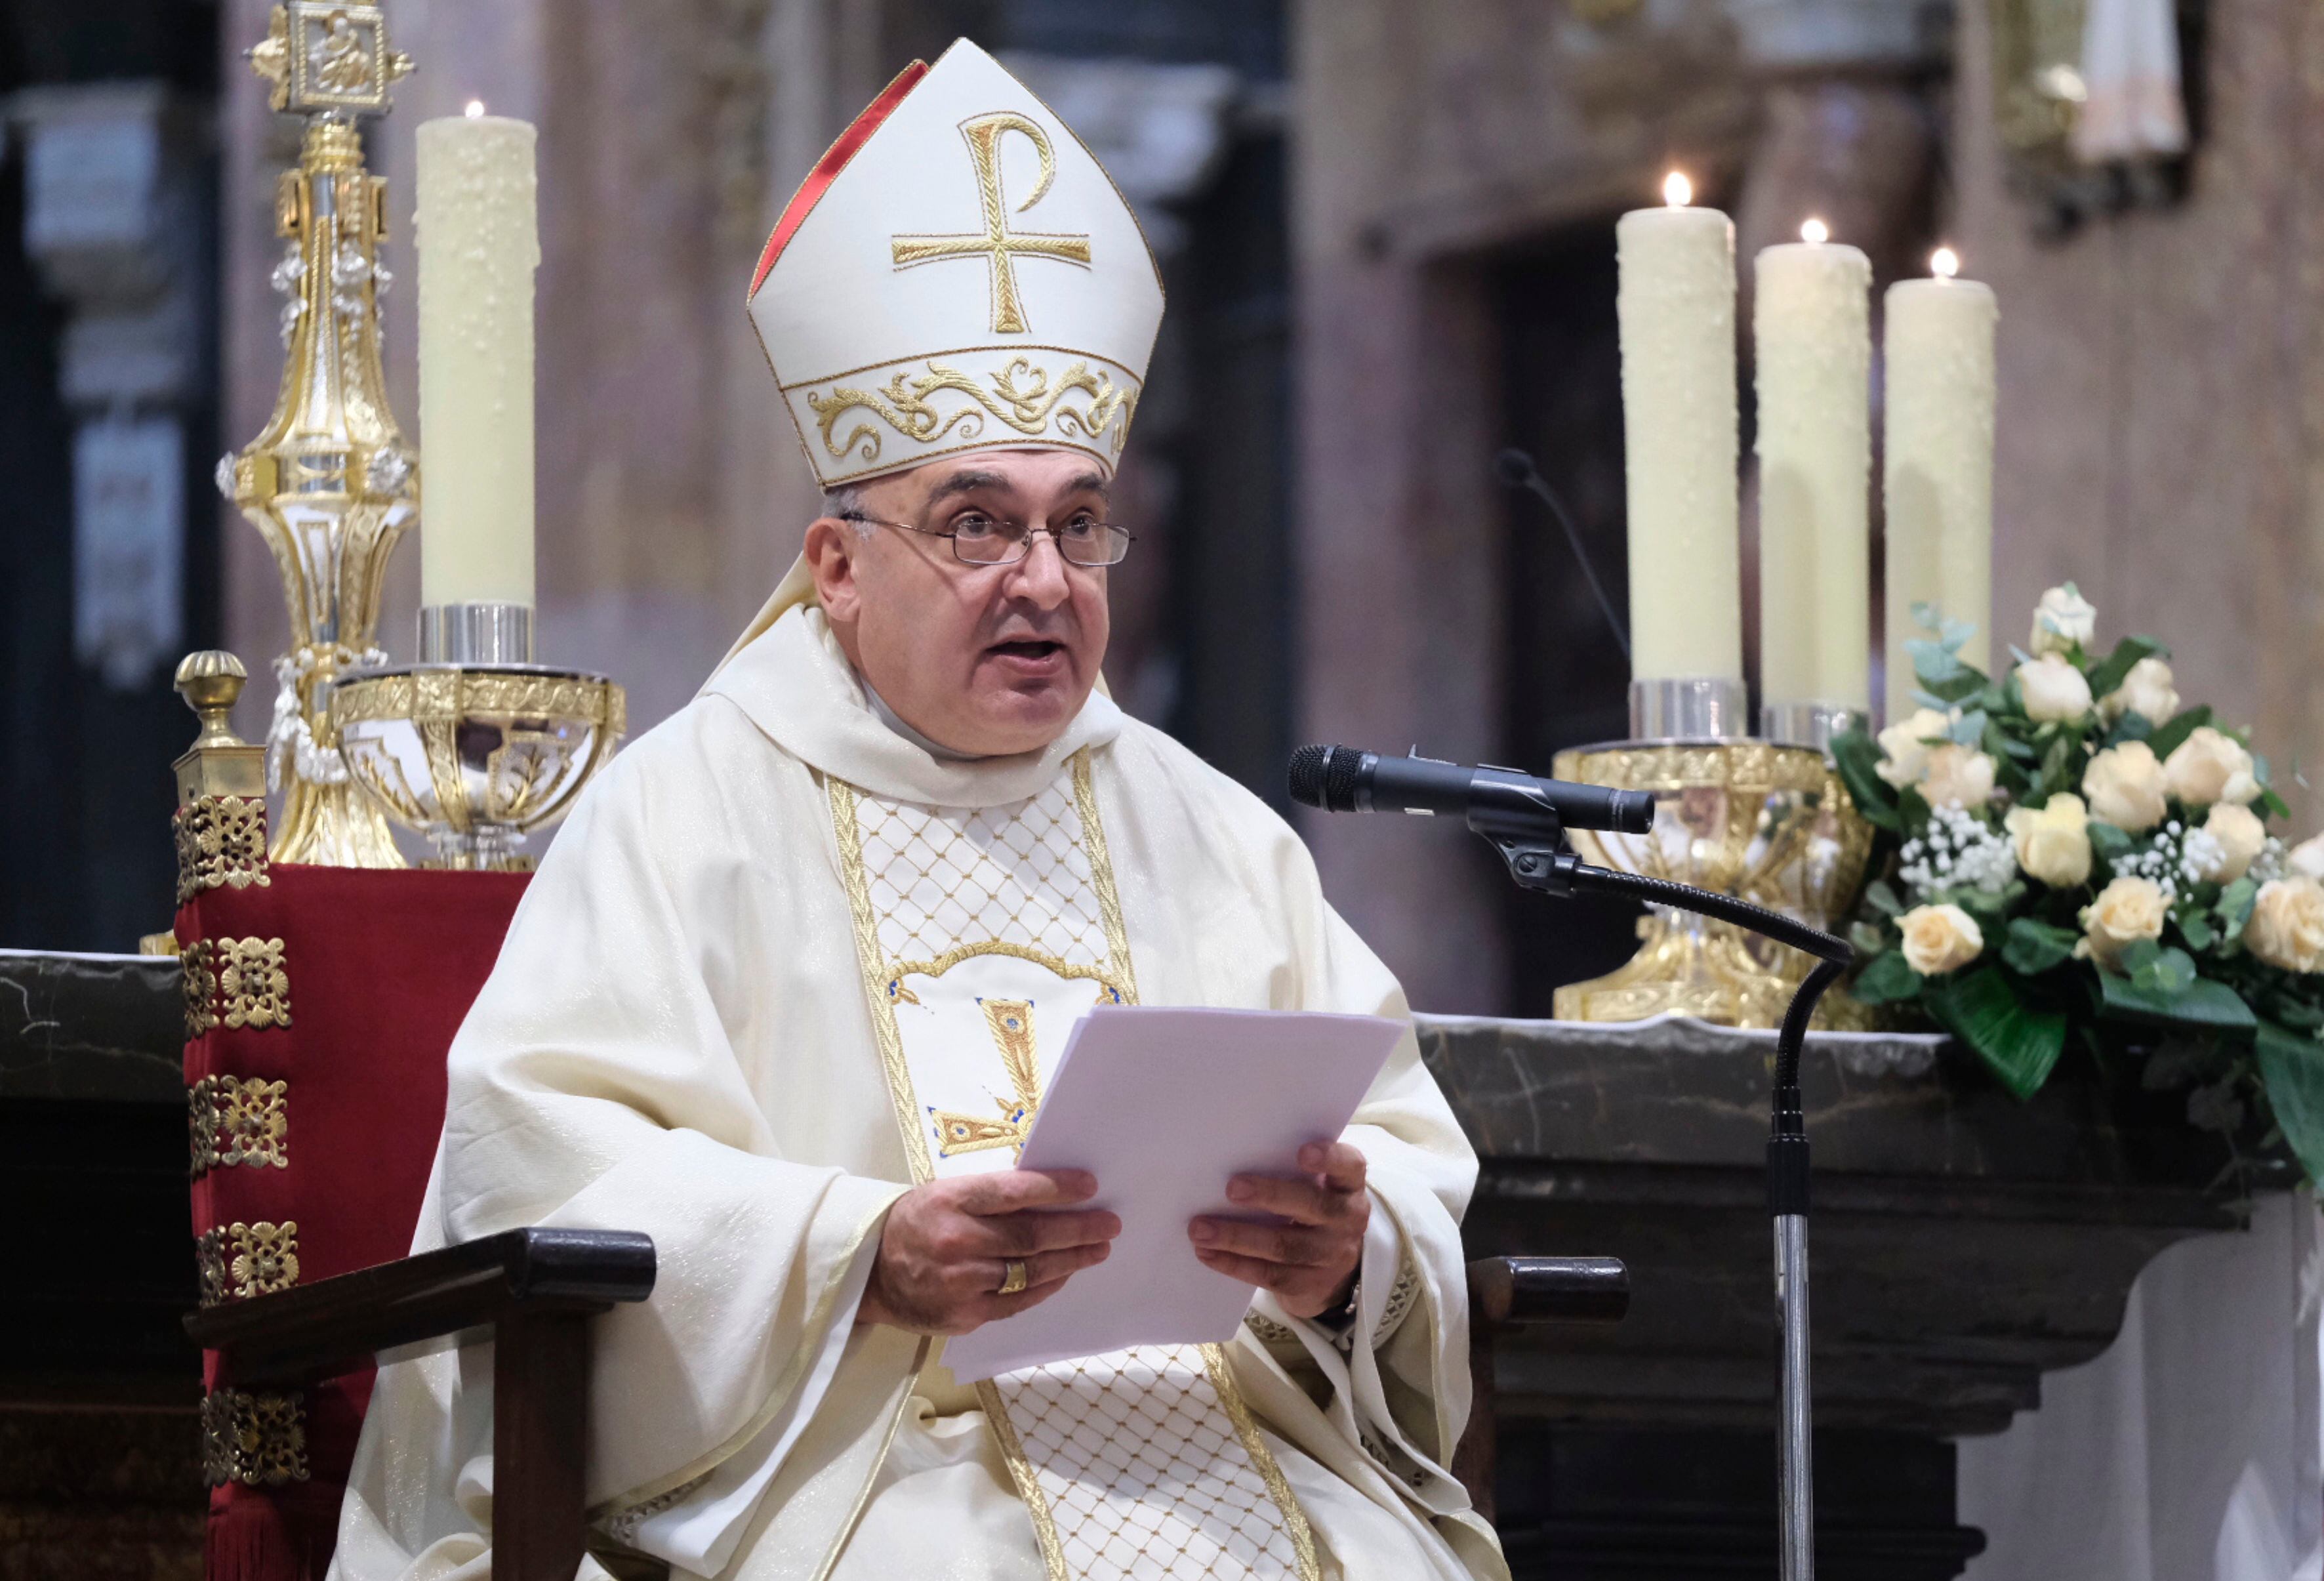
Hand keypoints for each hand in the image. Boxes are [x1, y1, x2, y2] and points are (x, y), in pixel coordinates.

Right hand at [858, 1169, 1119, 1335]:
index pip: (1013, 1192)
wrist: (870, 1271)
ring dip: (1071, 1260)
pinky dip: (1046, 1286)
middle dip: (1078, 1229)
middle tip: (1110, 1224)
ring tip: (1098, 1249)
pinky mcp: (965, 1315)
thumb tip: (1052, 1193)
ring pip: (1030, 1271)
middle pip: (1030, 1236)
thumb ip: (991, 1195)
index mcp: (950, 1201)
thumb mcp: (945, 1193)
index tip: (1090, 1186)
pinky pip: (1018, 1301)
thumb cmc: (917, 1222)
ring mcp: (961, 1283)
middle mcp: (956, 1242)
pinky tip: (1064, 1273)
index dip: (1056, 1189)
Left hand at [1189, 1142, 1367, 1319]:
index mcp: (1348, 1186)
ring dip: (1237, 1237)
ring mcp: (1331, 1256)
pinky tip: (1207, 1253)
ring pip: (1284, 1246)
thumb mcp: (1314, 1187)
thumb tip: (1232, 1155)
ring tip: (1200, 1229)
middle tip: (1232, 1188)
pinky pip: (1269, 1275)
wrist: (1334, 1270)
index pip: (1349, 1166)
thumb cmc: (1310, 1209)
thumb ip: (1288, 1170)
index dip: (1329, 1158)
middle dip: (1271, 1195)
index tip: (1302, 1152)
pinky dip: (1234, 1264)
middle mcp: (1346, 1219)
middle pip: (1313, 1206)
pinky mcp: (1309, 1285)